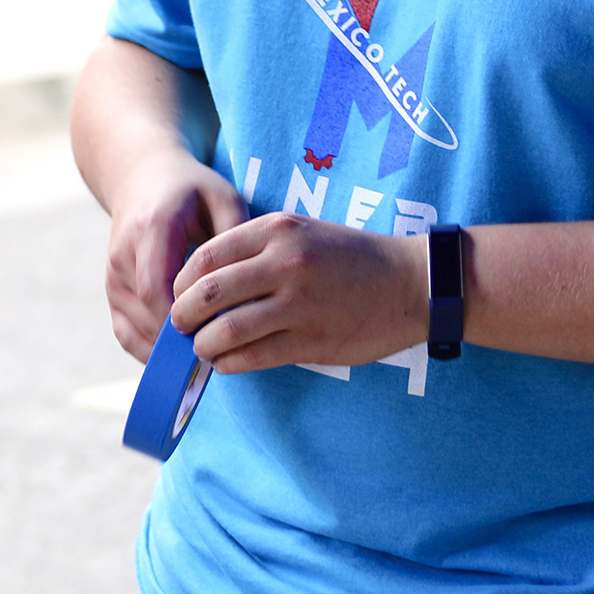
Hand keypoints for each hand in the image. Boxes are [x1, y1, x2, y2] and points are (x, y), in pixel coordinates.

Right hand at [102, 152, 245, 360]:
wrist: (142, 180)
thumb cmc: (191, 191)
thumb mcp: (223, 197)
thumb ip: (237, 234)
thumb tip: (250, 281)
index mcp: (151, 229)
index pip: (158, 288)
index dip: (186, 318)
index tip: (222, 331)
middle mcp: (123, 255)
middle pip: (147, 313)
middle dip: (184, 339)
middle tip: (223, 351)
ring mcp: (112, 276)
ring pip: (136, 330)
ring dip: (171, 350)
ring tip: (208, 354)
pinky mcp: (111, 292)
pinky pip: (126, 335)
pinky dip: (153, 351)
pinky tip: (183, 356)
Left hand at [170, 214, 428, 372]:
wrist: (413, 283)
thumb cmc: (351, 259)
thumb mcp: (302, 233)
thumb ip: (255, 251)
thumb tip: (203, 285)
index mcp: (278, 231)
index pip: (206, 256)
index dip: (182, 281)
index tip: (179, 295)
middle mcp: (286, 263)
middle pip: (209, 293)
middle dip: (184, 314)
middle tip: (180, 325)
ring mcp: (300, 304)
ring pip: (227, 329)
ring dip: (204, 344)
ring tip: (203, 347)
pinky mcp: (314, 340)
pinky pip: (254, 356)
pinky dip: (230, 363)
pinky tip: (227, 362)